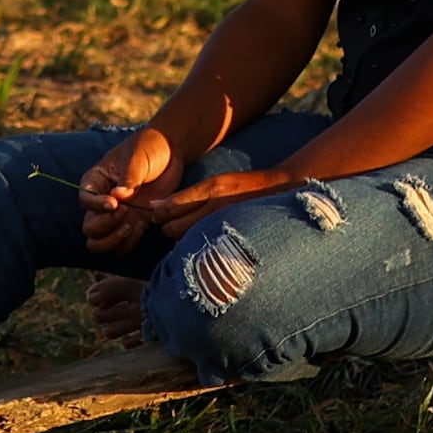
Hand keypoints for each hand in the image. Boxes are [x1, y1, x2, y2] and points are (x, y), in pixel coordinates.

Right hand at [74, 125, 183, 251]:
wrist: (172, 150)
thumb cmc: (149, 147)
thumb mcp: (137, 158)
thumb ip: (128, 179)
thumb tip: (118, 197)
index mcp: (97, 180)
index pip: (85, 199)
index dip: (95, 206)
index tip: (114, 203)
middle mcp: (103, 200)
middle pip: (89, 227)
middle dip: (104, 226)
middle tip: (125, 213)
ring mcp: (119, 214)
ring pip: (101, 241)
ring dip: (114, 239)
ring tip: (132, 224)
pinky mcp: (136, 222)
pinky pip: (124, 244)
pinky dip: (130, 242)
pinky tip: (142, 226)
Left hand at [134, 167, 293, 236]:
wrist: (278, 192)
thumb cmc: (242, 187)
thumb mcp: (214, 183)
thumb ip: (185, 196)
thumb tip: (154, 206)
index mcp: (210, 190)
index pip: (170, 207)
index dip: (159, 214)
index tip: (159, 215)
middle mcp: (216, 208)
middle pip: (174, 228)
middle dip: (167, 228)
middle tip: (170, 225)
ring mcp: (224, 225)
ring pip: (186, 241)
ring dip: (181, 240)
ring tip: (187, 234)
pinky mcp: (231, 239)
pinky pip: (203, 249)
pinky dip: (196, 248)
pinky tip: (200, 244)